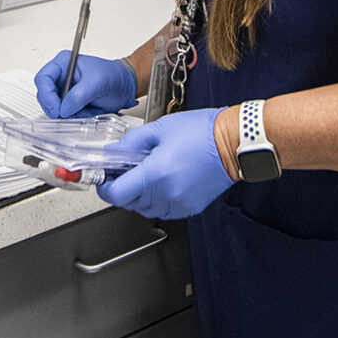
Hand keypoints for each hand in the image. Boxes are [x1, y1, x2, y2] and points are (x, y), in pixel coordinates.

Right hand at [33, 51, 138, 118]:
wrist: (125, 86)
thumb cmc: (114, 76)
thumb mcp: (97, 82)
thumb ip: (78, 95)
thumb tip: (64, 109)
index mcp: (64, 63)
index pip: (43, 78)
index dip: (46, 95)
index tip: (56, 109)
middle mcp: (62, 76)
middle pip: (45, 95)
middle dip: (59, 107)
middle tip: (72, 112)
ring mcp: (65, 90)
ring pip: (55, 108)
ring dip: (71, 113)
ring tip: (87, 108)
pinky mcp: (71, 102)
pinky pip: (65, 114)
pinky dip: (76, 116)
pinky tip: (89, 110)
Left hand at [97, 110, 234, 218]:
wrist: (233, 143)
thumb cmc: (201, 132)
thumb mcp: (159, 129)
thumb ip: (131, 143)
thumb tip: (114, 152)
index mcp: (155, 175)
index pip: (117, 194)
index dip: (105, 186)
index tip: (104, 178)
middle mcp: (166, 194)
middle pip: (129, 202)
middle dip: (122, 187)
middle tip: (125, 169)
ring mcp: (178, 204)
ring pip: (145, 208)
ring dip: (140, 194)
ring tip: (148, 172)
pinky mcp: (189, 208)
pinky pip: (163, 209)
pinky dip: (157, 198)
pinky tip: (163, 180)